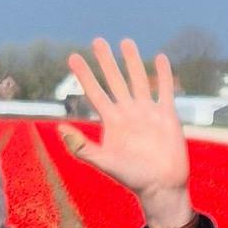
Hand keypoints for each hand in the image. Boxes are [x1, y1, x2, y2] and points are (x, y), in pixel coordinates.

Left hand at [56, 38, 193, 227]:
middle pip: (115, 80)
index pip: (95, 92)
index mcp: (112, 121)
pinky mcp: (167, 115)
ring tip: (126, 42)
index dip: (84, 75)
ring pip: (138, 80)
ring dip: (132, 61)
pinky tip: (160, 58)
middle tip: (98, 41)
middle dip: (106, 61)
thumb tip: (60, 128)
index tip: (73, 57)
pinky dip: (163, 75)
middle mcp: (128, 112)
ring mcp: (147, 112)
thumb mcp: (104, 162)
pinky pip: (164, 90)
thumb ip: (82, 146)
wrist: (161, 186)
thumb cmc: (132, 177)